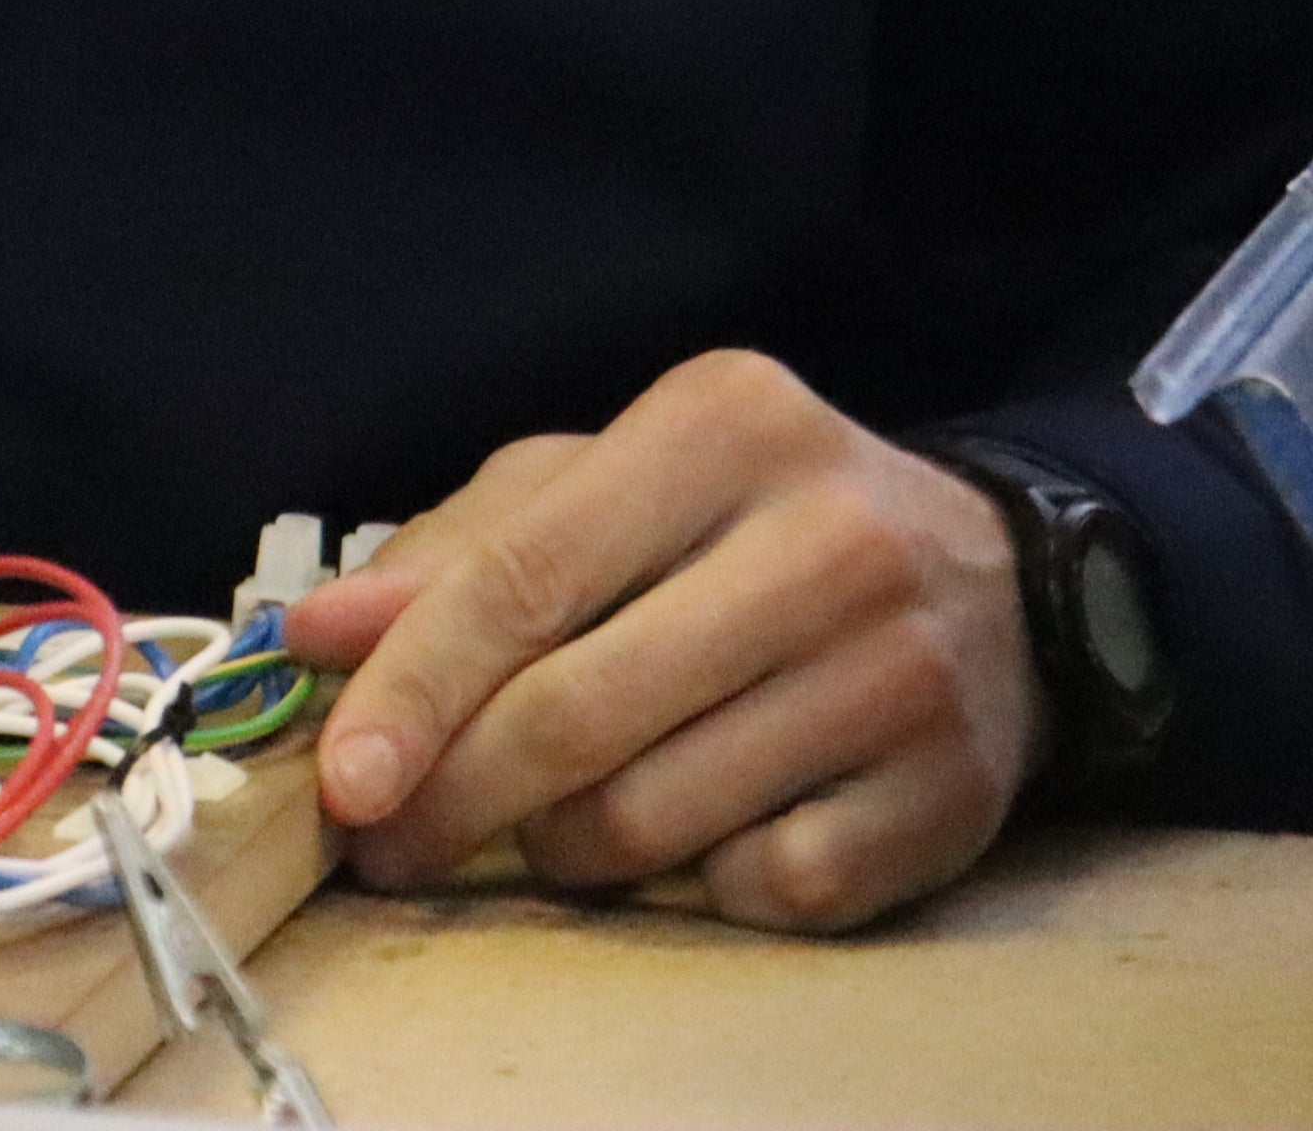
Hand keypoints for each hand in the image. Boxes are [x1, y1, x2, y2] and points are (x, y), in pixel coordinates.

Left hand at [281, 350, 1044, 930]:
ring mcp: (899, 673)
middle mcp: (826, 538)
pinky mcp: (946, 795)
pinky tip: (702, 831)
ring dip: (564, 847)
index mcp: (723, 425)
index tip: (341, 777)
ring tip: (552, 821)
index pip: (529, 576)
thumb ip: (461, 551)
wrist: (999, 583)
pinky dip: (698, 884)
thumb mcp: (606, 486)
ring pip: (652, 819)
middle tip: (390, 842)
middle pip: (578, 714)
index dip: (415, 688)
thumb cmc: (748, 528)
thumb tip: (314, 634)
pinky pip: (760, 888)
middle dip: (455, 796)